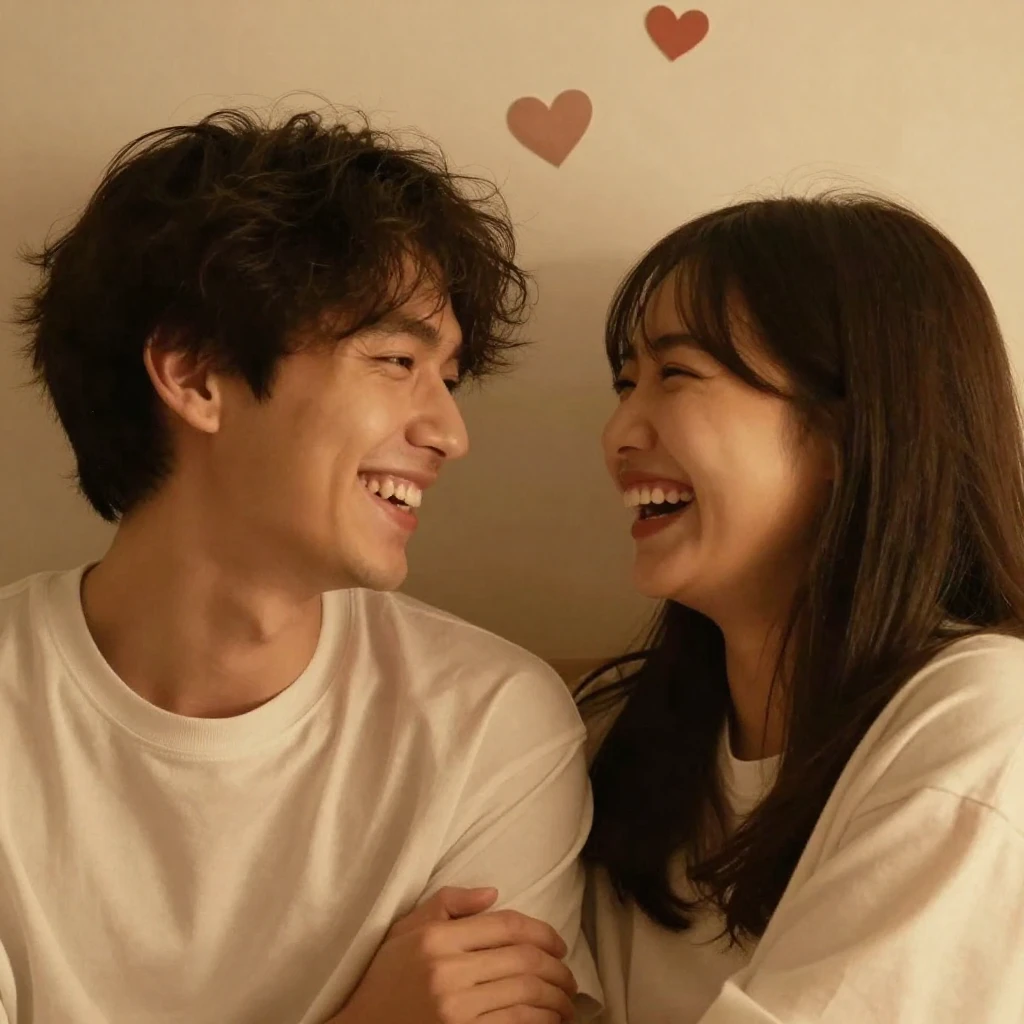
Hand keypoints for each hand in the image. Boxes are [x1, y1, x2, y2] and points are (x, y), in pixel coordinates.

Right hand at [335, 886, 577, 1023]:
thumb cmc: (385, 981)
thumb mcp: (405, 932)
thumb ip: (448, 903)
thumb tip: (493, 894)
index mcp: (436, 938)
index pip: (508, 926)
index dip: (544, 933)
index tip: (560, 946)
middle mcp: (447, 971)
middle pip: (525, 961)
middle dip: (559, 971)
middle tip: (570, 980)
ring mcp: (454, 1010)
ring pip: (527, 996)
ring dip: (557, 1001)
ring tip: (566, 1005)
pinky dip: (541, 1023)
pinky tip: (549, 1023)